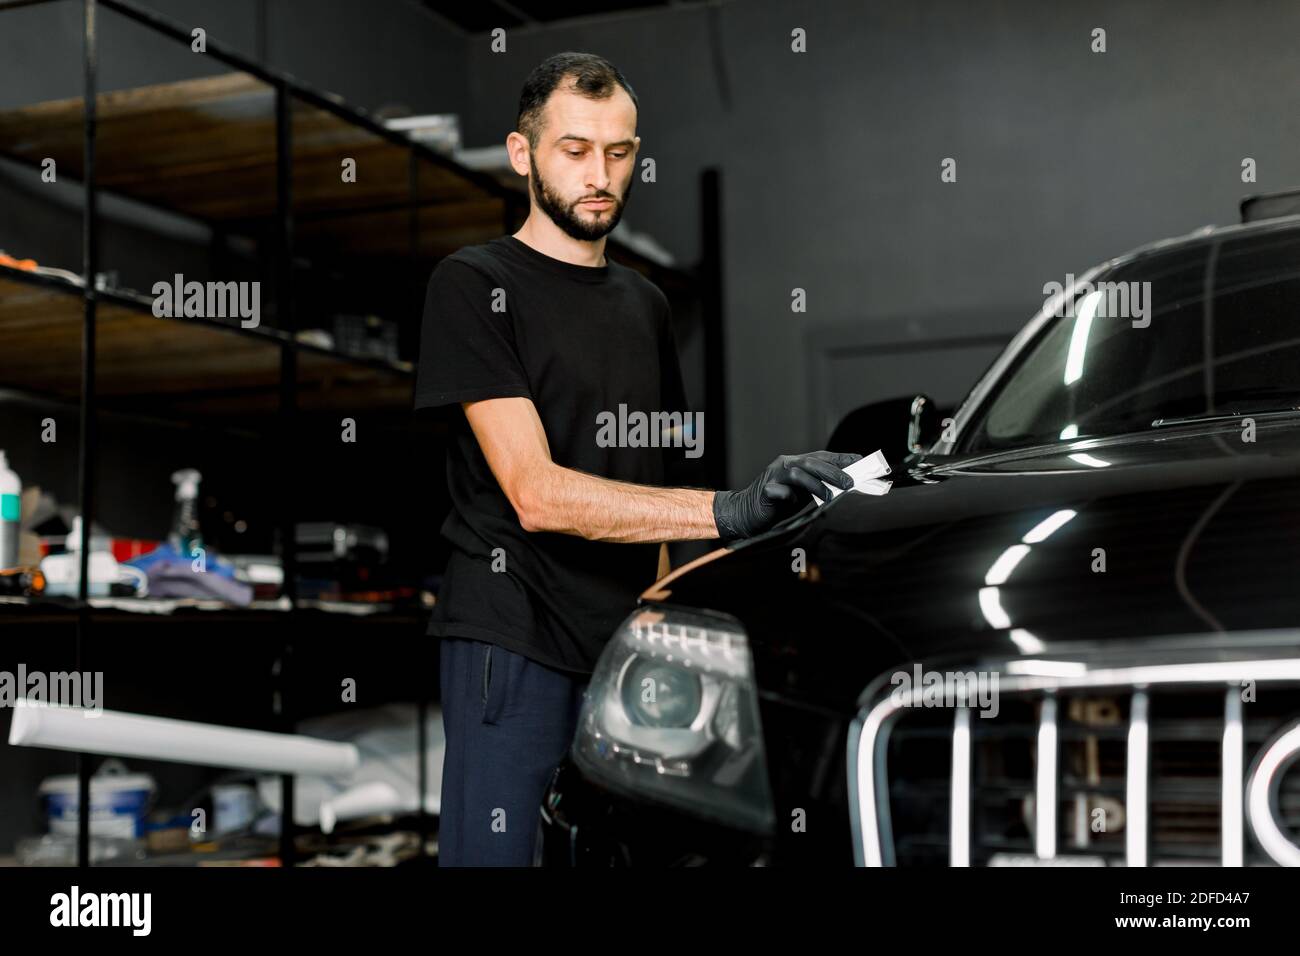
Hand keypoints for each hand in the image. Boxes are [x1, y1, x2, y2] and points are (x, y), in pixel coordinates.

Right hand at [712, 451, 861, 542]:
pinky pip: (778, 491)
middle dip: (833, 471)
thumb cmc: (777, 504)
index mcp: (794, 463)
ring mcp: (772, 477)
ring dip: (816, 485)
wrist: (745, 513)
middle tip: (850, 482)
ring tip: (830, 497)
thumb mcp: (803, 494)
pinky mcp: (763, 491)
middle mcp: (784, 465)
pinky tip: (795, 502)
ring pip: (797, 473)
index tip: (861, 460)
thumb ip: (819, 486)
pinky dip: (789, 495)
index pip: (821, 457)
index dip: (840, 458)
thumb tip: (847, 486)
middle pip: (811, 462)